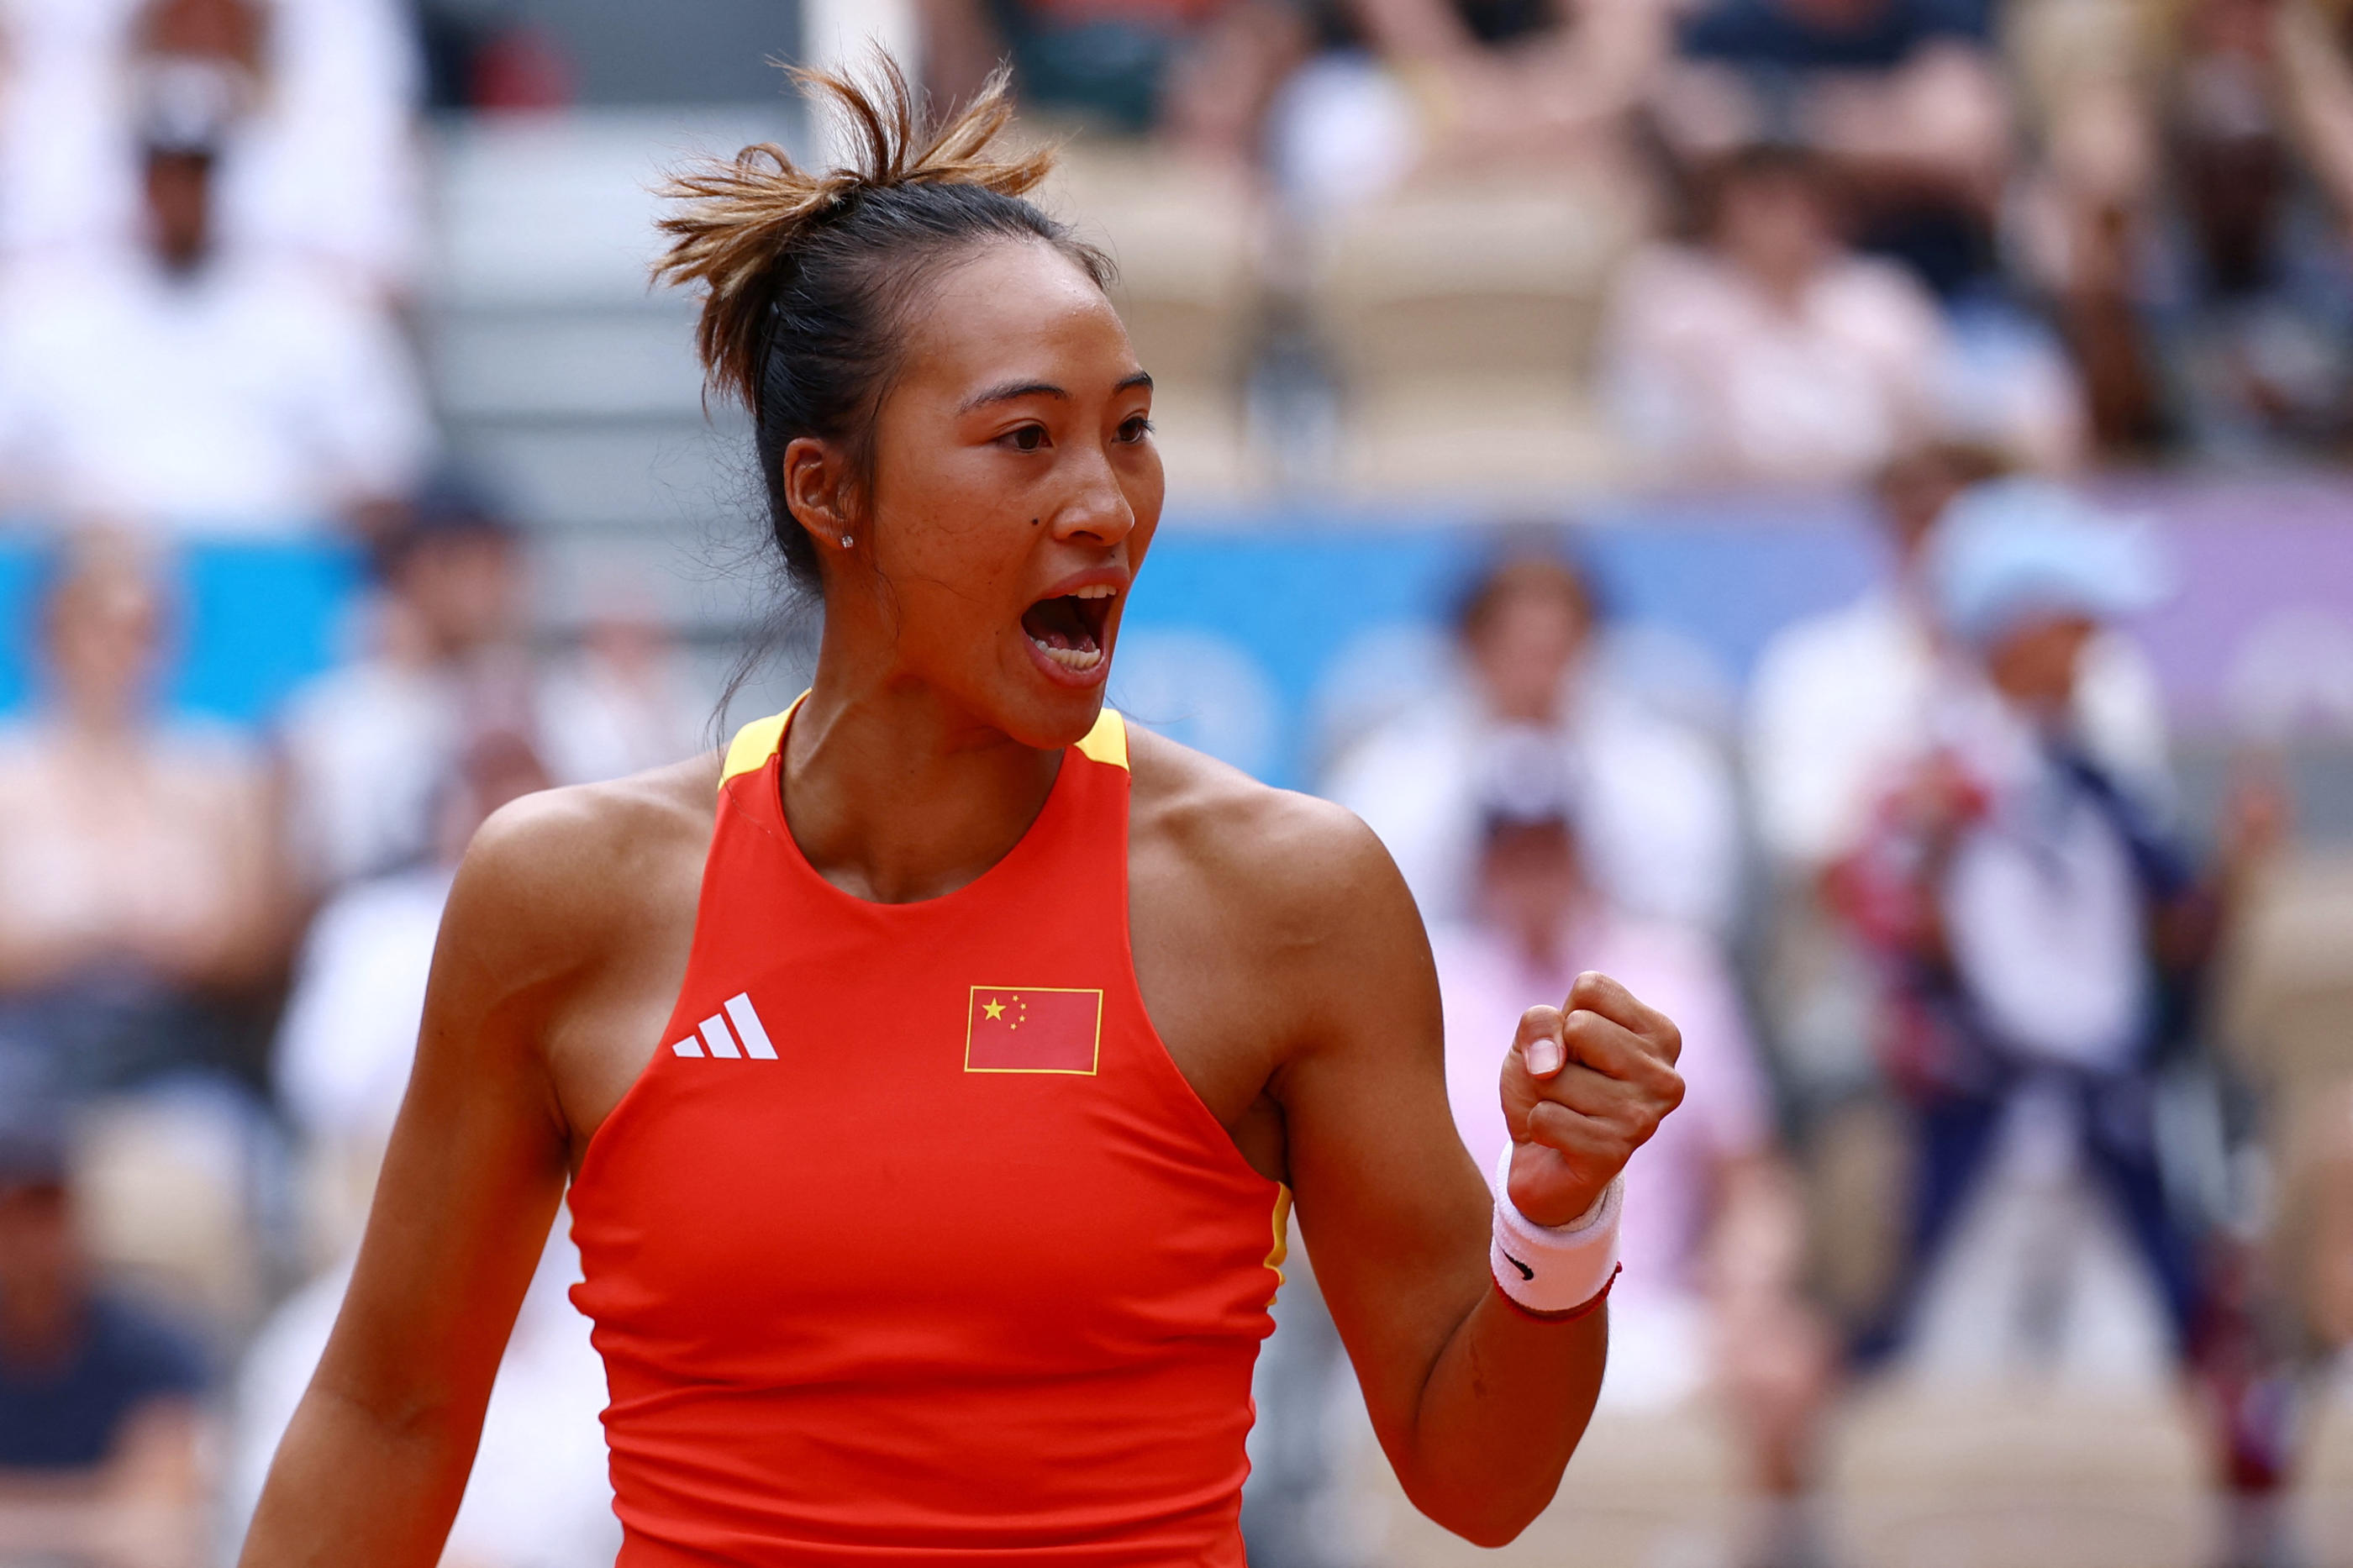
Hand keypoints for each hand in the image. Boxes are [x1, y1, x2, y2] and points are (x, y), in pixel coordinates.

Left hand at [1500, 971, 1683, 1227]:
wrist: (1542, 1161)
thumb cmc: (1549, 1086)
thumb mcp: (1537, 1036)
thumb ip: (1539, 1022)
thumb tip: (1549, 1064)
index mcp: (1661, 1034)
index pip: (1591, 987)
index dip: (1564, 1017)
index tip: (1577, 1051)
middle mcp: (1666, 1077)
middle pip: (1577, 1026)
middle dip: (1553, 1056)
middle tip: (1568, 1087)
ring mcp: (1645, 1119)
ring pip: (1556, 1075)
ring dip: (1544, 1095)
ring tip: (1566, 1114)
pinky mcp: (1615, 1155)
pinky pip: (1546, 1117)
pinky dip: (1537, 1127)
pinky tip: (1560, 1142)